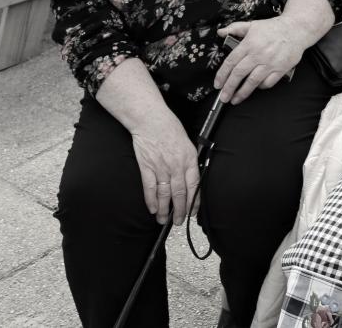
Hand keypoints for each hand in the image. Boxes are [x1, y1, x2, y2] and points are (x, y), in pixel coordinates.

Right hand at [131, 111, 198, 225]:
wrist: (151, 120)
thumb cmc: (170, 129)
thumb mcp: (188, 144)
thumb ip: (189, 161)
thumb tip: (191, 176)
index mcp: (189, 160)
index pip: (194, 186)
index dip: (194, 202)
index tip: (193, 212)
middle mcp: (176, 166)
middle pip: (179, 194)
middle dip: (179, 211)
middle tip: (178, 222)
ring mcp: (161, 167)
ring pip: (164, 194)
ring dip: (165, 209)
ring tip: (164, 220)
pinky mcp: (147, 167)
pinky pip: (149, 187)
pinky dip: (151, 200)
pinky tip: (153, 209)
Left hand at [214, 16, 307, 103]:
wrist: (296, 29)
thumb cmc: (274, 28)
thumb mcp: (252, 25)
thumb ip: (235, 28)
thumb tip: (221, 32)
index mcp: (249, 44)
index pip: (231, 62)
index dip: (222, 75)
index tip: (217, 84)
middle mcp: (258, 54)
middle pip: (239, 74)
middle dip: (229, 88)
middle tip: (223, 97)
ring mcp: (270, 63)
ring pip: (253, 81)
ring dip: (243, 92)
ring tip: (235, 99)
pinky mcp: (281, 69)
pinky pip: (268, 82)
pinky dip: (261, 86)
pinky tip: (256, 87)